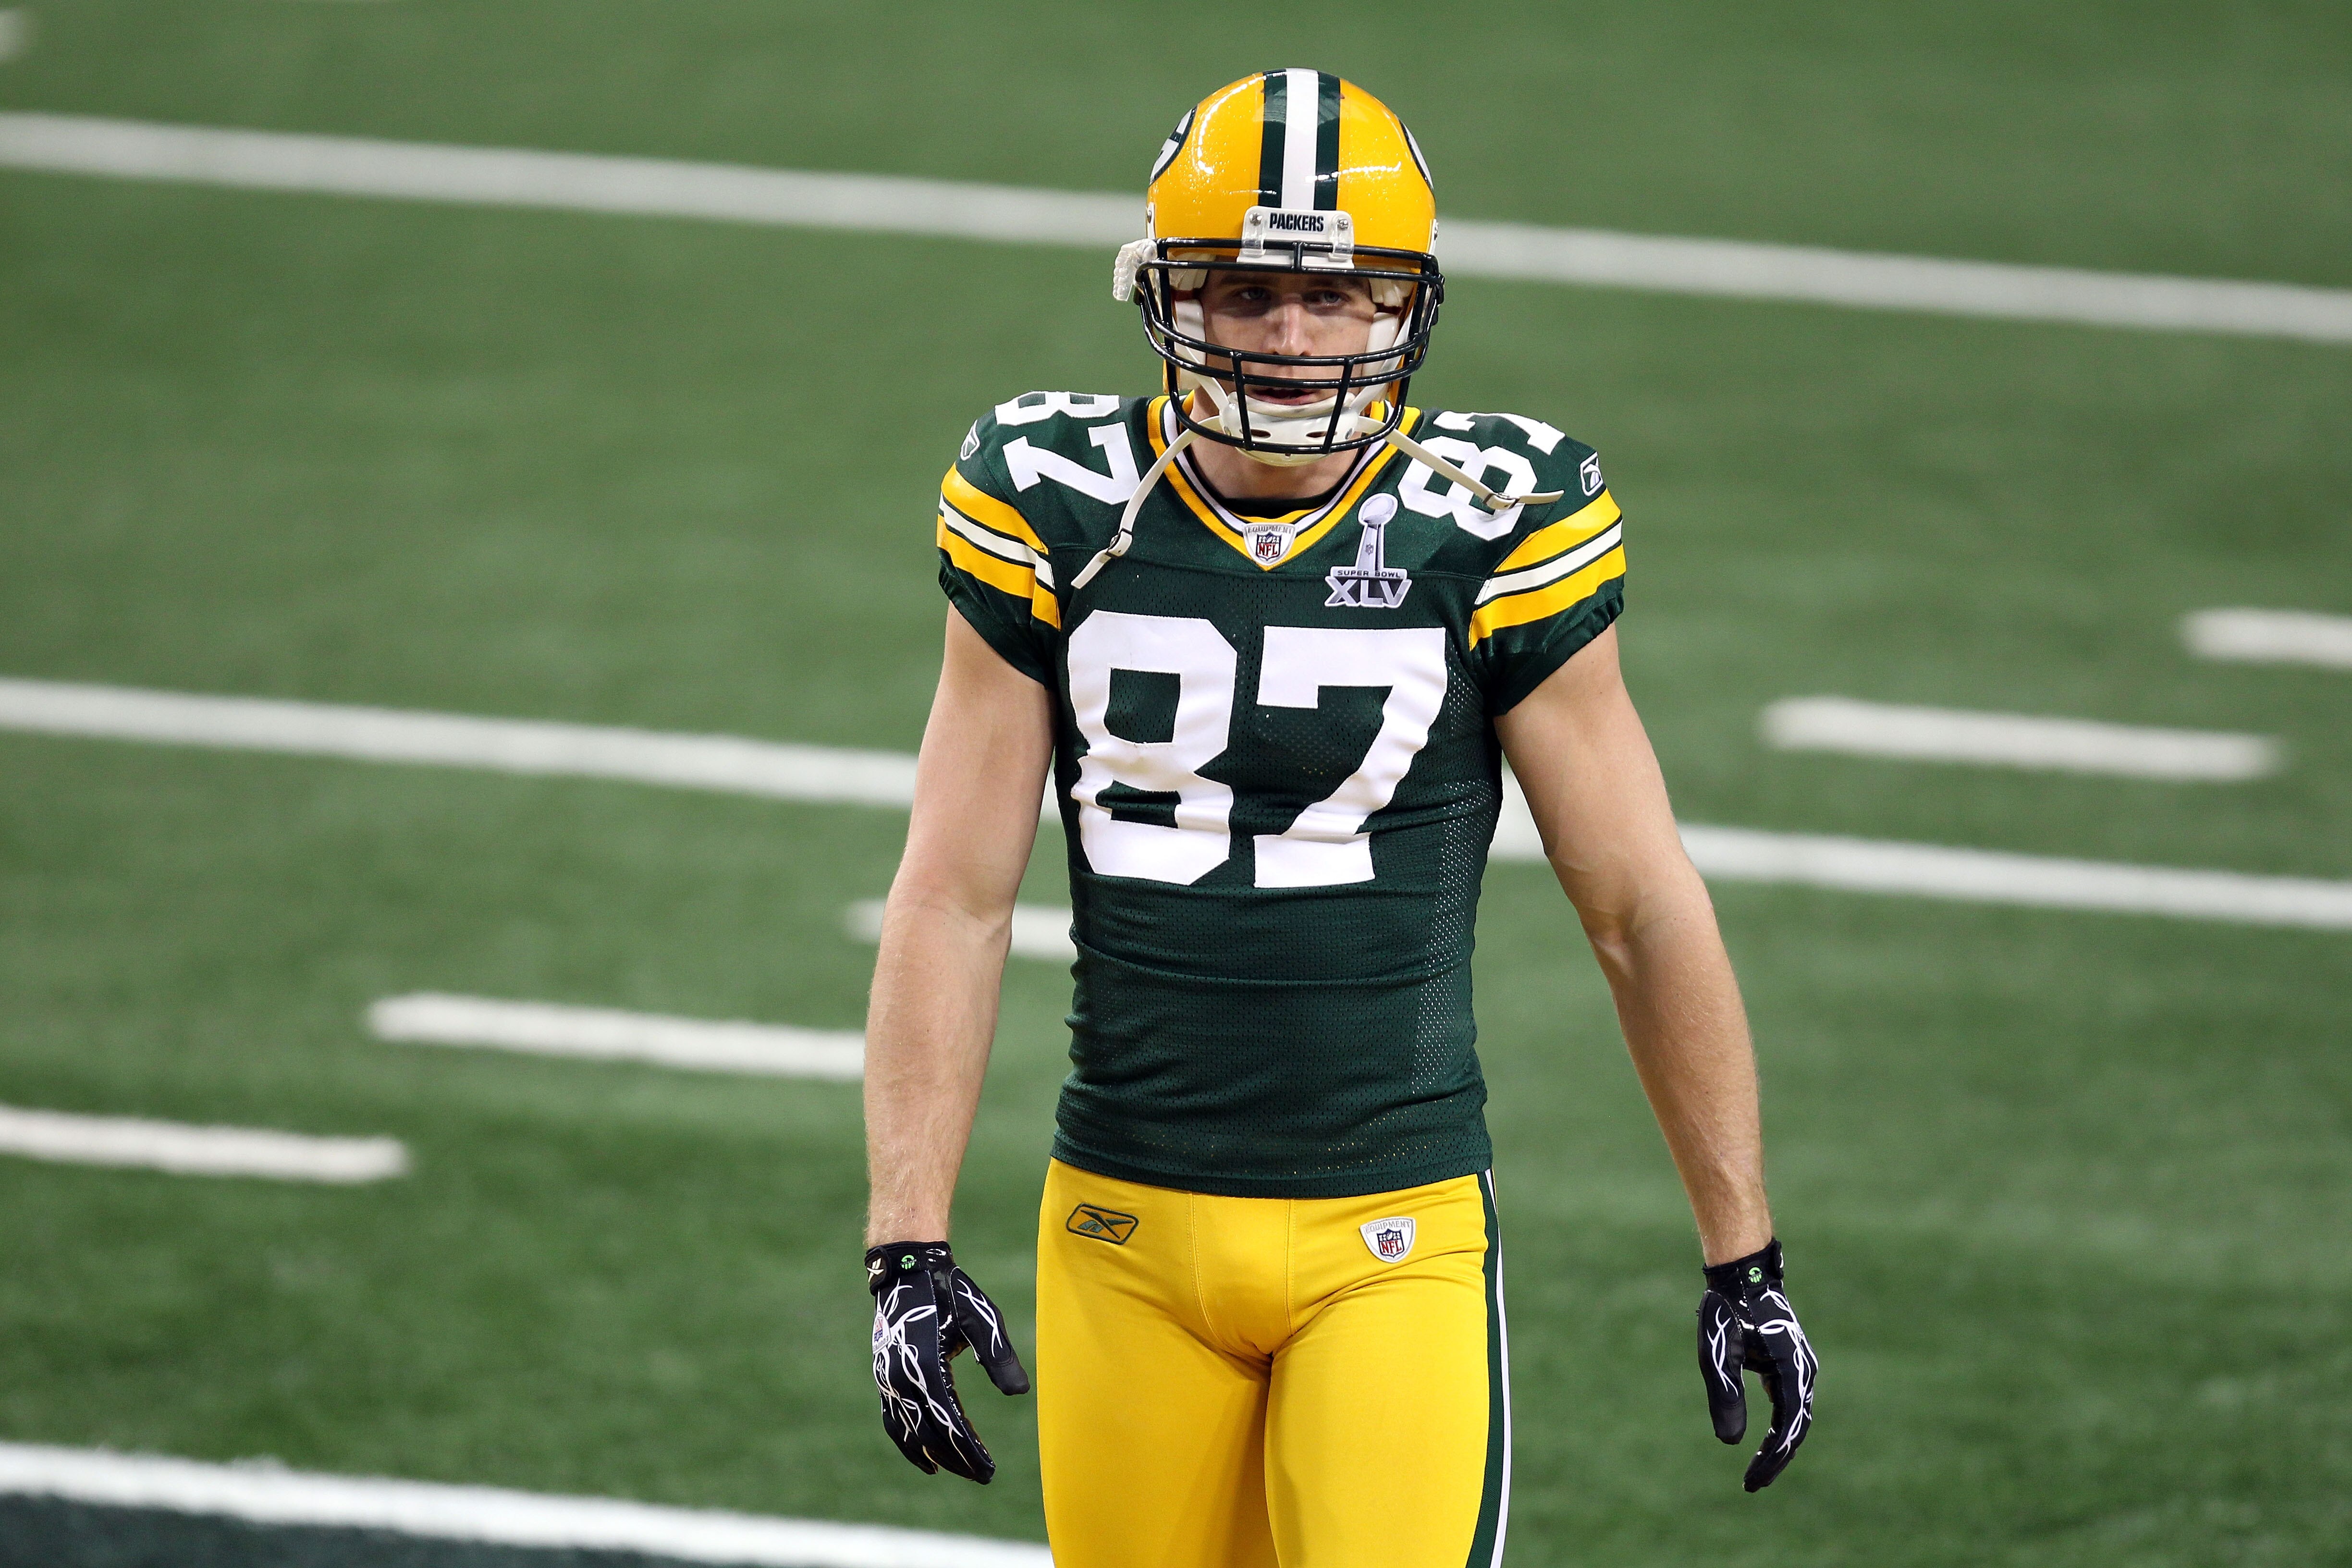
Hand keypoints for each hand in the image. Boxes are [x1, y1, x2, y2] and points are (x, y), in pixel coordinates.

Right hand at [866, 1242, 1030, 1483]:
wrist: (908, 1269)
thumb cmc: (949, 1291)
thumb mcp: (980, 1317)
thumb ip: (997, 1355)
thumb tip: (1020, 1392)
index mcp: (926, 1364)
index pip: (949, 1420)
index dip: (969, 1449)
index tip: (989, 1470)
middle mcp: (901, 1377)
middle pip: (928, 1433)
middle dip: (956, 1459)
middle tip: (982, 1476)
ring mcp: (888, 1379)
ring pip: (907, 1432)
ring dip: (932, 1455)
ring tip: (958, 1471)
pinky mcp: (884, 1377)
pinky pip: (893, 1420)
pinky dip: (907, 1443)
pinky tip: (926, 1458)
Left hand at [1696, 1239, 1816, 1491]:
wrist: (1742, 1275)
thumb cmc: (1727, 1311)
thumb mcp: (1718, 1355)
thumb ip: (1725, 1396)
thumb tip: (1728, 1443)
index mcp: (1792, 1372)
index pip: (1787, 1430)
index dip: (1770, 1460)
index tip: (1750, 1483)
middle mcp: (1803, 1371)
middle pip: (1796, 1428)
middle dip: (1776, 1459)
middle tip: (1753, 1485)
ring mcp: (1799, 1366)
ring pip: (1795, 1416)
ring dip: (1780, 1444)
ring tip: (1758, 1469)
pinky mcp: (1789, 1361)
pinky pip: (1789, 1401)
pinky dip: (1779, 1423)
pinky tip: (1766, 1437)